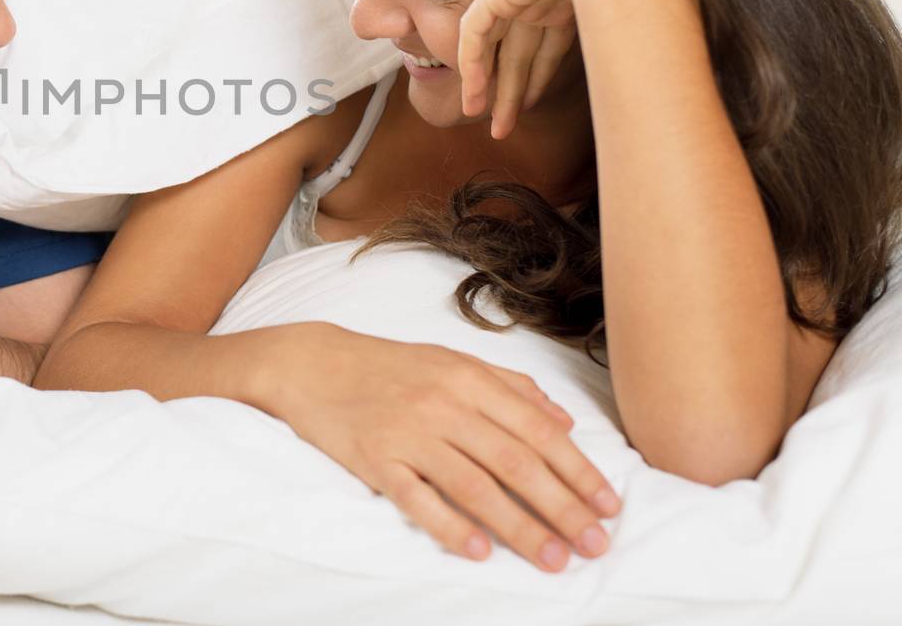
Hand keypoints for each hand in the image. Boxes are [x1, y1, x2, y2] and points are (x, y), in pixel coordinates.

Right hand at [272, 326, 619, 570]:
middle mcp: (443, 404)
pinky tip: (478, 551)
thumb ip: (510, 388)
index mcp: (468, 379)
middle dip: (563, 507)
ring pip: (475, 486)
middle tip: (594, 545)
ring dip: (519, 527)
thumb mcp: (451, 361)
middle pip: (515, 462)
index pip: (537, 430)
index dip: (578, 470)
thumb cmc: (388, 366)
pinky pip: (417, 499)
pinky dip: (450, 526)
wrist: (312, 365)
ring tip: (552, 559)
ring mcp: (408, 433)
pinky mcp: (374, 460)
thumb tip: (564, 421)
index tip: (609, 506)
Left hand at [458, 0, 681, 139]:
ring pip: (493, 48)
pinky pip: (475, 34)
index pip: (544, 47)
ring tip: (479, 117)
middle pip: (518, 53)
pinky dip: (472, 64)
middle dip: (510, 91)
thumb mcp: (621, 23)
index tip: (529, 105)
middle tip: (501, 128)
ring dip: (486, 85)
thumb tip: (642, 81)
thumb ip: (616, 47)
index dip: (536, 78)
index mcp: (566, 1)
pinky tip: (472, 90)